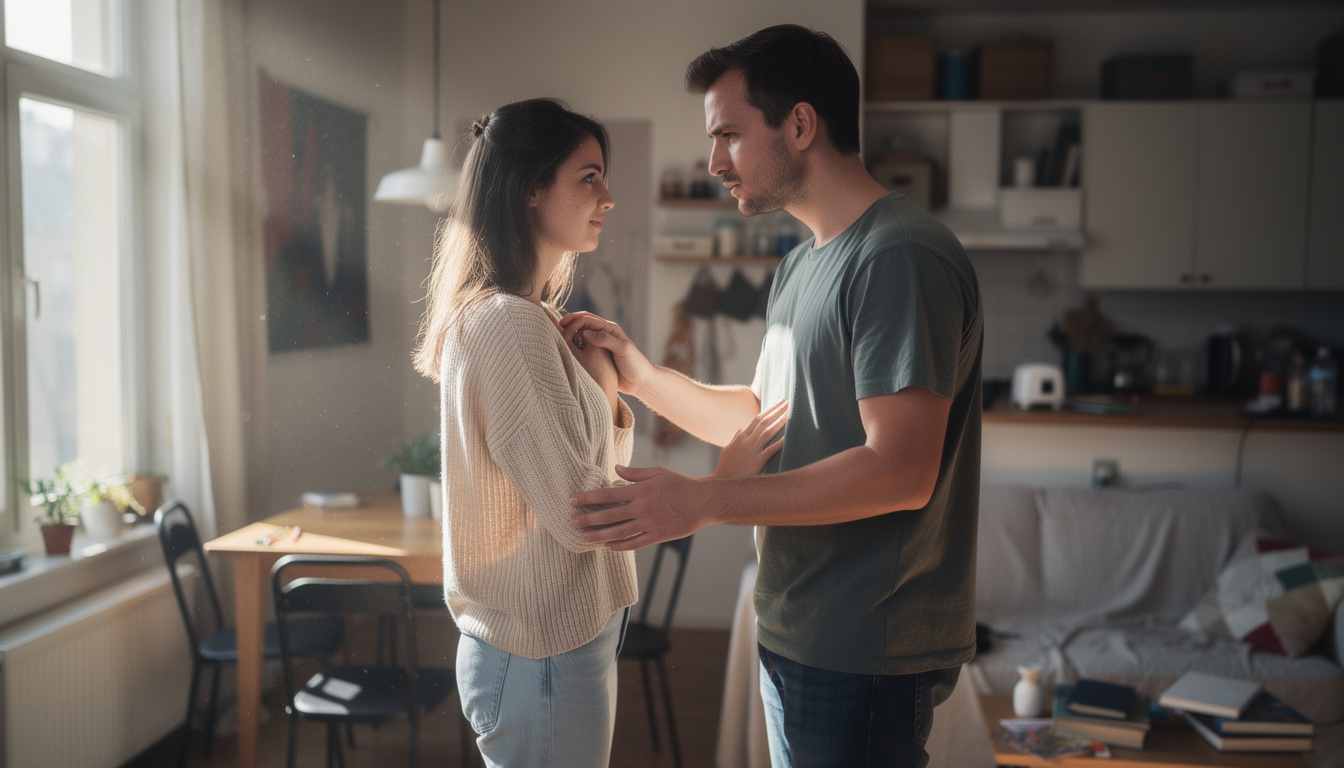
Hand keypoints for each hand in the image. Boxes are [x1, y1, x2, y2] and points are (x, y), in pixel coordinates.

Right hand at [557, 312, 653, 395]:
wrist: (640, 382)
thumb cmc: (635, 364)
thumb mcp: (623, 349)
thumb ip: (606, 340)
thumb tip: (586, 333)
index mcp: (610, 329)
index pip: (588, 319)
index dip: (575, 321)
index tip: (564, 328)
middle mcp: (603, 335)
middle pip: (582, 324)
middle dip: (569, 324)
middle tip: (556, 329)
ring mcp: (599, 346)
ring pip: (580, 335)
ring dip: (569, 335)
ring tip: (557, 338)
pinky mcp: (596, 357)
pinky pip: (582, 349)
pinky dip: (573, 347)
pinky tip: (565, 351)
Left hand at [569, 465, 709, 550]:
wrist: (703, 502)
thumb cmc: (680, 484)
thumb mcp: (657, 472)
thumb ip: (635, 473)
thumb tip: (616, 468)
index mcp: (640, 491)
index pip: (607, 495)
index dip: (588, 498)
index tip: (572, 500)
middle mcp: (641, 508)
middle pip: (608, 515)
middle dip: (588, 519)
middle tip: (571, 523)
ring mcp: (649, 524)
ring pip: (618, 532)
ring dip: (599, 536)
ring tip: (584, 538)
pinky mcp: (657, 536)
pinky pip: (634, 543)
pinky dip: (619, 546)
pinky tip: (607, 546)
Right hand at [713, 399, 786, 477]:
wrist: (722, 483)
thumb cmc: (725, 468)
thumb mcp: (728, 450)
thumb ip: (735, 439)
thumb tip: (740, 429)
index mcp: (741, 438)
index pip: (757, 420)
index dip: (769, 410)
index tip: (778, 403)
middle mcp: (747, 441)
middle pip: (764, 422)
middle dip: (776, 411)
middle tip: (788, 402)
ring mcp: (751, 451)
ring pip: (767, 432)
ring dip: (779, 422)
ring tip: (789, 413)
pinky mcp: (756, 462)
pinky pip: (769, 451)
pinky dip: (778, 444)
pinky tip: (787, 438)